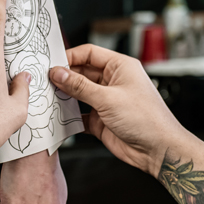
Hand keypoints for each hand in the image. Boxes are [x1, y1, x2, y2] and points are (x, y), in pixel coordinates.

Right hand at [49, 45, 186, 175]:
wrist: (157, 149)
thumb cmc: (146, 119)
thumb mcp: (108, 98)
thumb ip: (80, 86)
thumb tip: (59, 73)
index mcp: (120, 67)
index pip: (90, 54)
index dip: (70, 57)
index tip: (53, 64)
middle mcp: (113, 82)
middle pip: (82, 73)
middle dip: (64, 78)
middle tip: (46, 82)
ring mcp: (107, 101)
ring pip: (79, 94)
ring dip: (66, 96)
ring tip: (49, 98)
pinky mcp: (101, 120)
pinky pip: (80, 114)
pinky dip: (70, 116)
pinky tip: (60, 116)